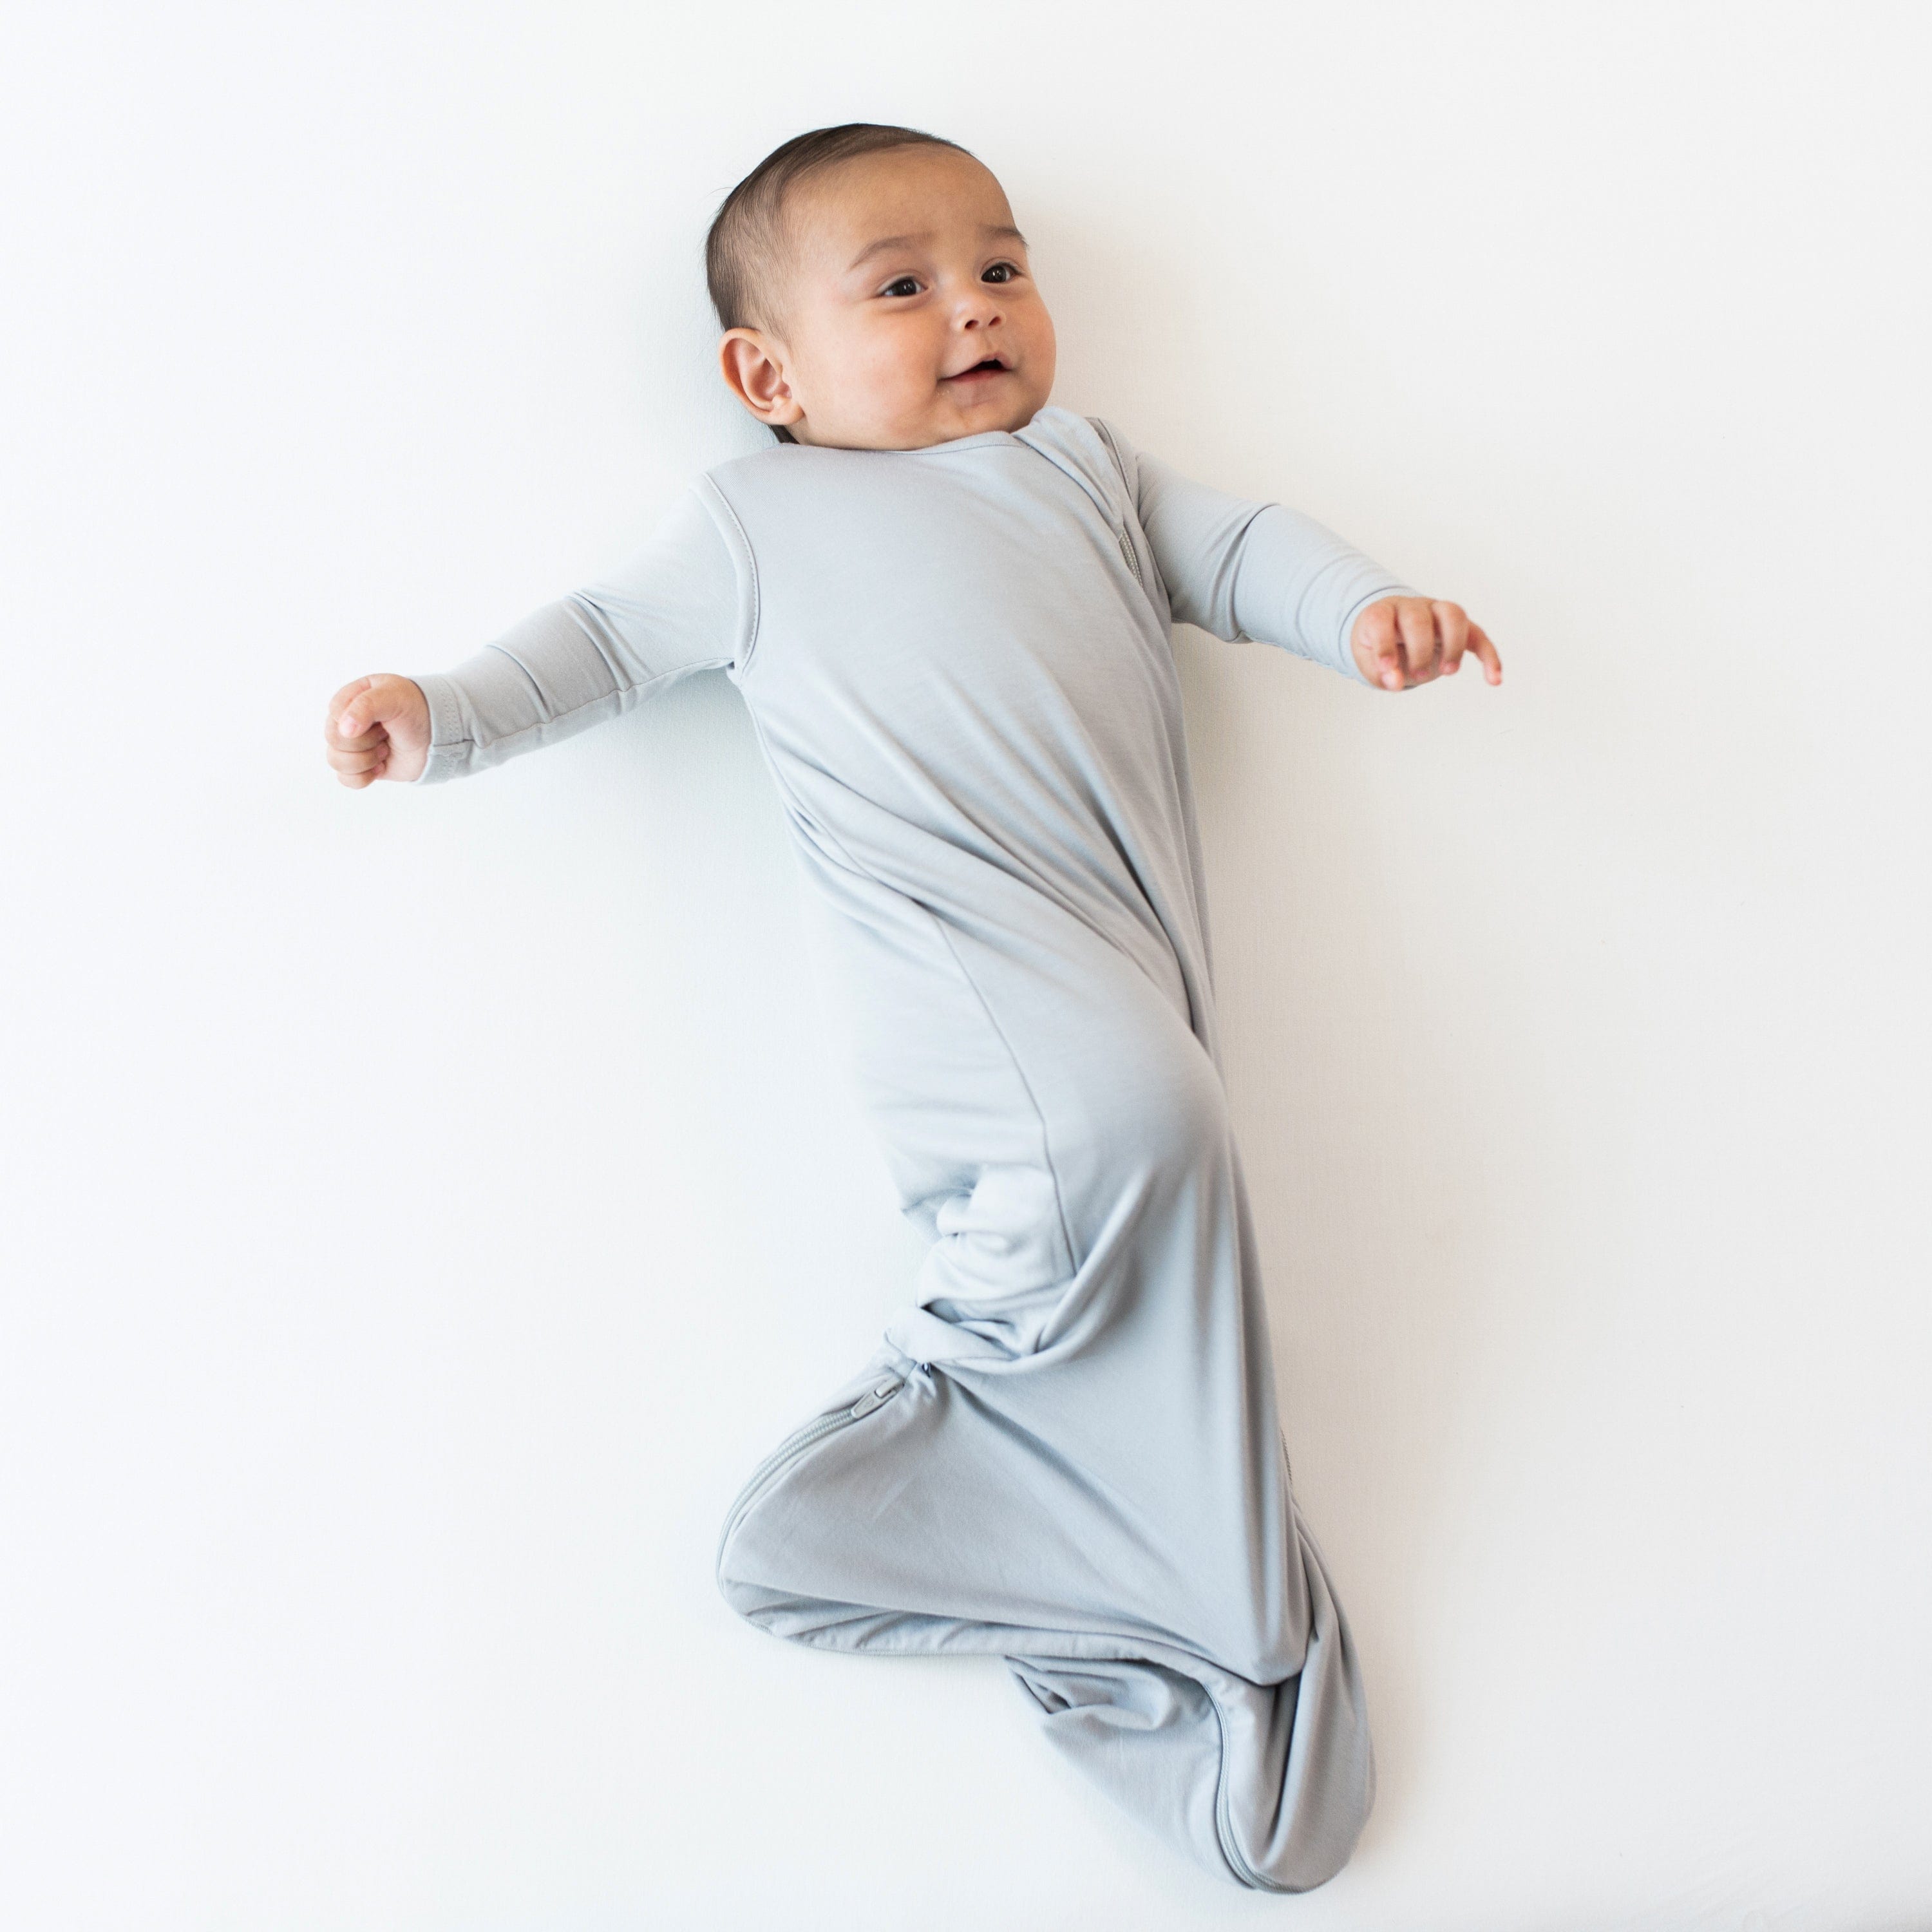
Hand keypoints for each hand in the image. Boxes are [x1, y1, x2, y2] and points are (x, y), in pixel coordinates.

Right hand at [324, 674, 430, 786]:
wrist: (439, 737)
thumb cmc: (417, 710)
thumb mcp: (393, 697)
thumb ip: (365, 706)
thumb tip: (344, 730)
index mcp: (351, 698)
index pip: (335, 714)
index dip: (357, 721)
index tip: (382, 717)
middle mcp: (347, 721)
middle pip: (333, 739)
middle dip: (365, 741)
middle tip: (387, 733)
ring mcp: (353, 745)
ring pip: (335, 760)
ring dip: (366, 759)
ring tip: (386, 749)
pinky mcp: (361, 766)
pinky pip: (345, 779)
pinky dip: (364, 777)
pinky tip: (382, 767)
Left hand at [1351, 598, 1501, 691]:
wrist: (1394, 633)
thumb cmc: (1379, 648)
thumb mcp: (1370, 664)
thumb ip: (1380, 673)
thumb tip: (1395, 681)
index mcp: (1382, 613)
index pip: (1381, 620)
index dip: (1383, 642)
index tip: (1387, 667)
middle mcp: (1411, 607)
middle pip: (1419, 618)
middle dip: (1420, 650)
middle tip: (1418, 675)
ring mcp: (1437, 613)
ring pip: (1453, 615)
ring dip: (1454, 645)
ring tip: (1448, 672)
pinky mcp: (1459, 626)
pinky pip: (1478, 635)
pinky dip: (1489, 656)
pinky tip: (1494, 679)